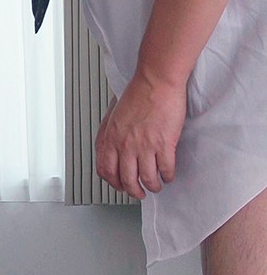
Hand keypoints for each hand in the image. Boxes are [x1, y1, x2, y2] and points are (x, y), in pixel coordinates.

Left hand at [95, 71, 185, 199]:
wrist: (155, 82)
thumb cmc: (137, 93)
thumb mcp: (113, 115)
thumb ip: (109, 133)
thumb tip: (109, 148)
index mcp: (110, 138)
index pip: (105, 170)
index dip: (113, 183)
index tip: (119, 186)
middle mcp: (125, 145)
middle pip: (126, 180)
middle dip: (133, 191)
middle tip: (139, 193)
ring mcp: (144, 146)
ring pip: (147, 179)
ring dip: (152, 186)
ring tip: (155, 185)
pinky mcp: (164, 144)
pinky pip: (165, 169)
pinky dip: (167, 176)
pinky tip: (168, 175)